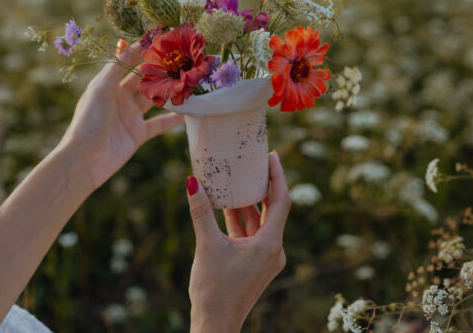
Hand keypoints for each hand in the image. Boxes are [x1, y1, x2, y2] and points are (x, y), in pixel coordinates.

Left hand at [59, 40, 183, 190]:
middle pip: (143, 81)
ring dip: (168, 92)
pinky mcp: (137, 134)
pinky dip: (172, 119)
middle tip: (179, 60)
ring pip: (153, 100)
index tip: (159, 40)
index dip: (141, 52)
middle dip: (159, 71)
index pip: (127, 63)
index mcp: (108, 85)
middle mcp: (119, 98)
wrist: (84, 160)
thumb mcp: (101, 91)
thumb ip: (115, 69)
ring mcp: (129, 116)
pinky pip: (158, 124)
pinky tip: (187, 113)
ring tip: (187, 82)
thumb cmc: (88, 121)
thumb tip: (125, 44)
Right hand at [186, 151, 290, 332]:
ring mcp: (265, 258)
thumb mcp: (207, 245)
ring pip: (261, 222)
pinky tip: (227, 204)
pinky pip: (252, 234)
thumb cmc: (214, 289)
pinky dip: (242, 219)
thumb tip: (192, 182)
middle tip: (256, 160)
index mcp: (269, 244)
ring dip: (250, 202)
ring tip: (239, 176)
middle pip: (273, 209)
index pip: (281, 201)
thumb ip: (201, 212)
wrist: (215, 325)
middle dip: (264, 185)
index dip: (277, 176)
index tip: (272, 155)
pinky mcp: (255, 263)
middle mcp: (273, 249)